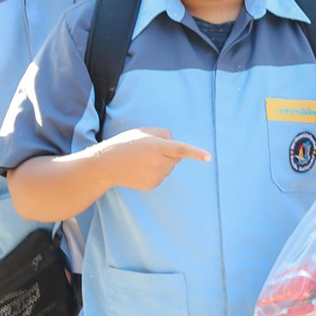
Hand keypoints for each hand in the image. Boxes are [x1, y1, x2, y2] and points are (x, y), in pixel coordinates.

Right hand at [94, 127, 210, 190]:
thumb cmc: (125, 144)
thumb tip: (174, 141)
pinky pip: (163, 175)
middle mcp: (157, 163)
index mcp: (156, 147)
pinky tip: (141, 168)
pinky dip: (156, 170)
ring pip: (170, 166)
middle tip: (149, 150)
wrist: (106, 165)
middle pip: (176, 157)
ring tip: (142, 159)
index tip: (208, 157)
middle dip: (169, 152)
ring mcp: (155, 176)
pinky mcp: (153, 184)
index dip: (196, 153)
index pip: (181, 150)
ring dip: (162, 161)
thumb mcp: (143, 131)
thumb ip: (163, 133)